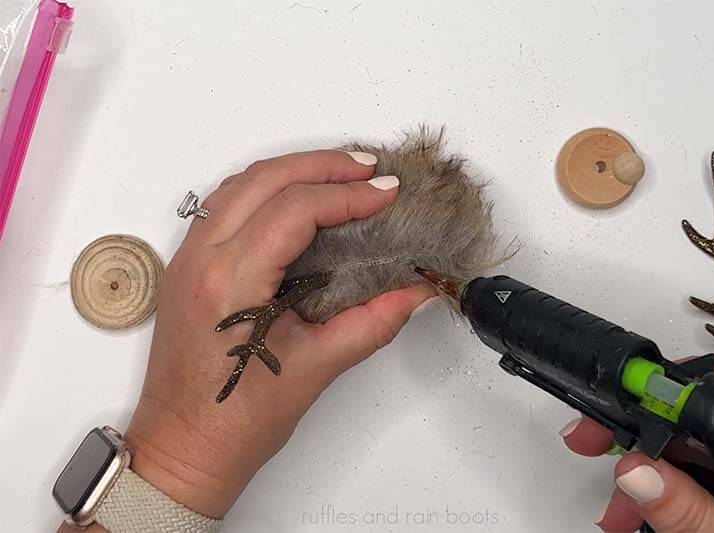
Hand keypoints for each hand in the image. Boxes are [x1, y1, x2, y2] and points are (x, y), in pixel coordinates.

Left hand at [124, 150, 434, 518]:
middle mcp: (200, 259)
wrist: (182, 449)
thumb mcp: (316, 368)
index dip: (348, 195)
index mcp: (230, 283)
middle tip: (370, 167)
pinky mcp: (187, 266)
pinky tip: (298, 196)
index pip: (294, 210)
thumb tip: (416, 292)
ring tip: (342, 173)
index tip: (388, 194)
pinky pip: (225, 204)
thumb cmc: (238, 421)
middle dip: (323, 165)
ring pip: (239, 183)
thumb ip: (373, 322)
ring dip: (292, 169)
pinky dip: (266, 188)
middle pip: (264, 179)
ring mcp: (187, 259)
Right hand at [559, 374, 713, 531]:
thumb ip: (683, 511)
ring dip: (653, 465)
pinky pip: (710, 447)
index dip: (638, 409)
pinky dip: (681, 470)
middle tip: (598, 459)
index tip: (600, 427)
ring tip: (628, 511)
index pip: (693, 401)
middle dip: (638, 446)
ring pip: (691, 433)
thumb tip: (632, 469)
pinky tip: (660, 502)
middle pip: (685, 415)